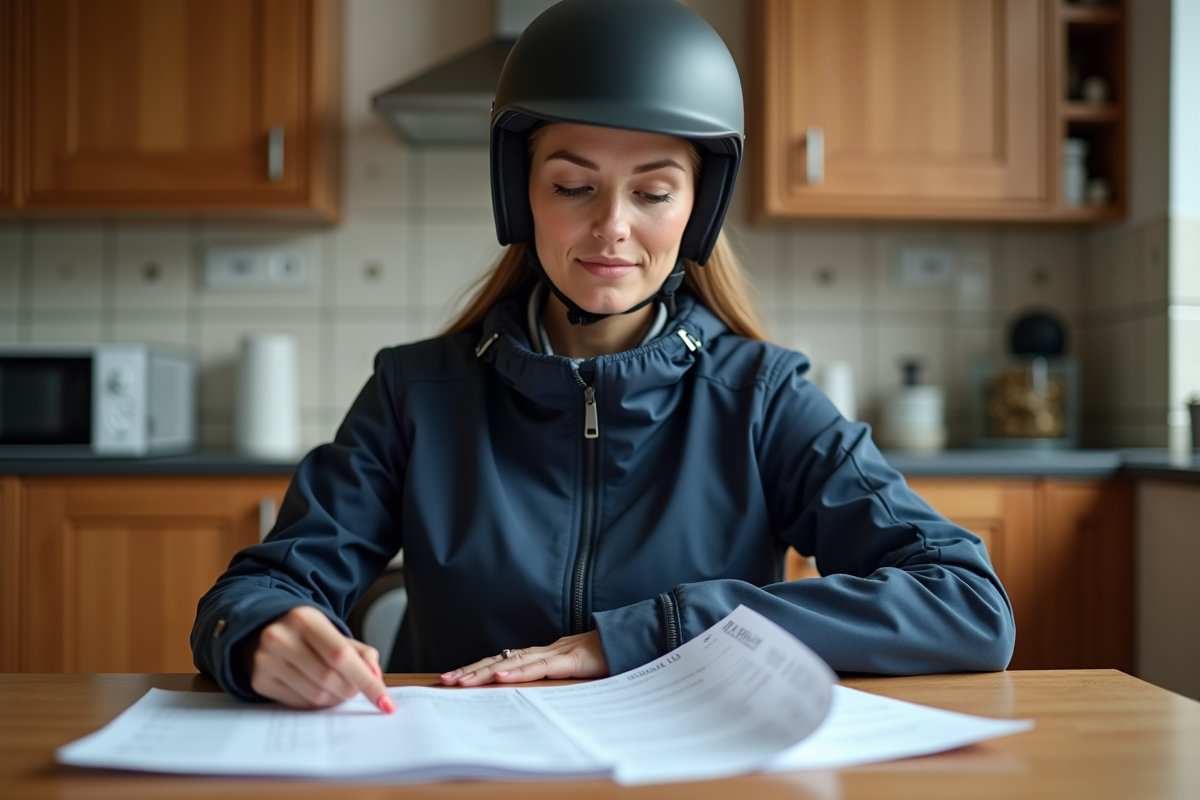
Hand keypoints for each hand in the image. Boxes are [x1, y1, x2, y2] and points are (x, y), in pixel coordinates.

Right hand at [247, 605, 393, 712]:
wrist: (266, 628)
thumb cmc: (307, 633)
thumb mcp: (334, 632)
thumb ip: (361, 653)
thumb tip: (376, 677)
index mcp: (305, 619)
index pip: (341, 655)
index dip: (366, 681)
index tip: (385, 702)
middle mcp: (281, 637)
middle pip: (330, 678)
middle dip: (350, 689)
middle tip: (354, 688)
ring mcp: (266, 660)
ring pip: (316, 695)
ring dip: (335, 698)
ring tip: (336, 687)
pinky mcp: (259, 680)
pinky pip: (299, 703)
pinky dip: (316, 702)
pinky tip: (315, 688)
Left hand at [439, 631, 609, 686]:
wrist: (633, 641)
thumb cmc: (606, 657)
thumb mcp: (574, 671)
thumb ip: (554, 676)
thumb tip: (531, 689)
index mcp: (543, 654)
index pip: (504, 660)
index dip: (478, 668)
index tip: (455, 677)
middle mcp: (544, 650)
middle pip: (500, 659)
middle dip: (471, 670)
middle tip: (445, 681)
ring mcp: (556, 653)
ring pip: (513, 662)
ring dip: (484, 672)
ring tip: (461, 681)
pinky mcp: (571, 660)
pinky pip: (539, 666)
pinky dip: (518, 671)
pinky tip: (499, 676)